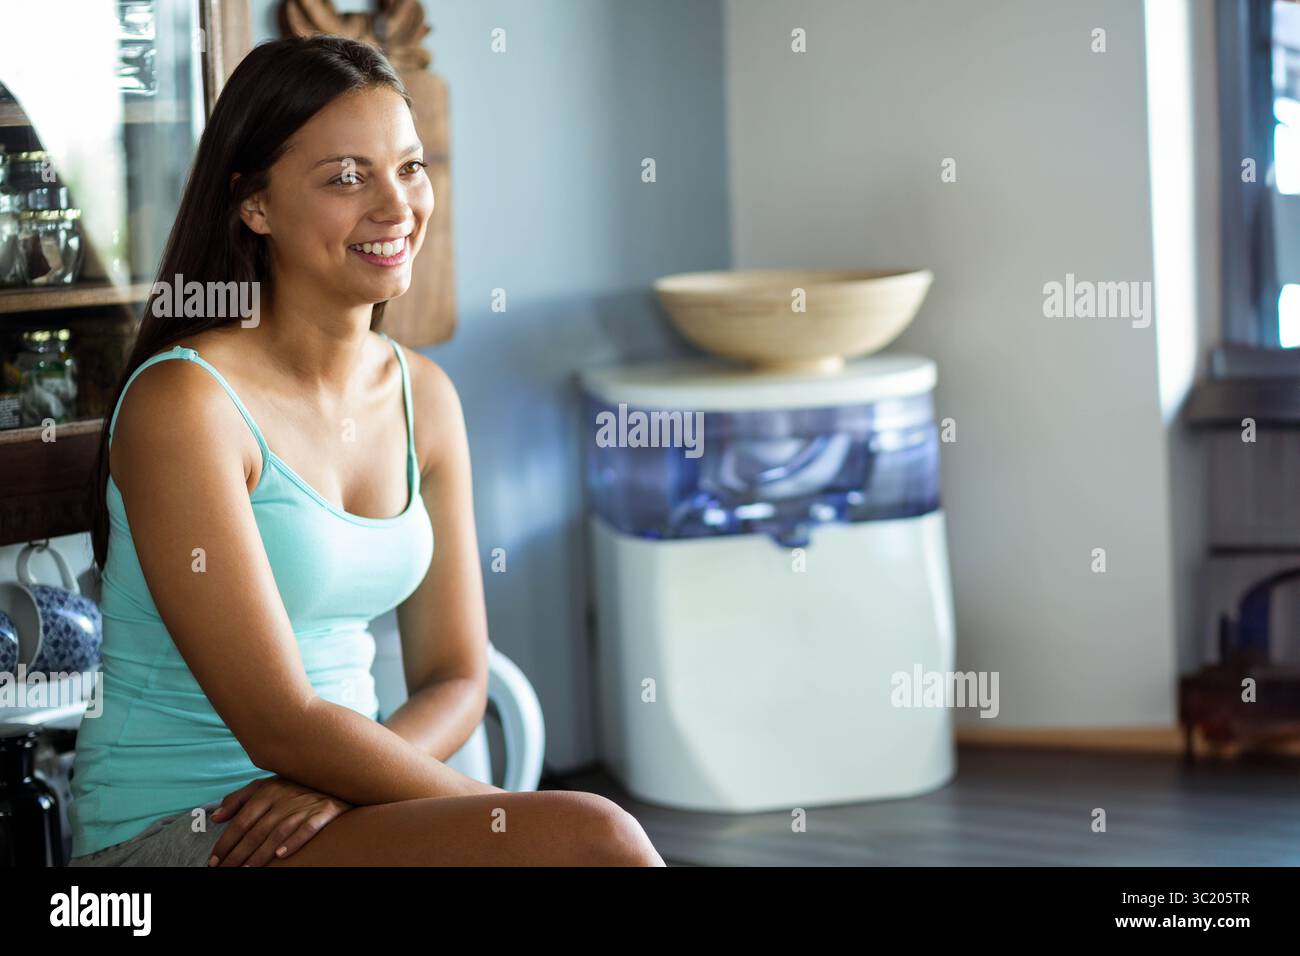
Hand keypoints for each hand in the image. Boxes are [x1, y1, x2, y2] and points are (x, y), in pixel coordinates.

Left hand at [207, 775, 351, 866]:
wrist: (336, 776)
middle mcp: (284, 798)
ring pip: (278, 833)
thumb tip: (215, 818)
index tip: (214, 860)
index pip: (241, 821)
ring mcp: (304, 806)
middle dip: (238, 854)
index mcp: (268, 792)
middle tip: (225, 870)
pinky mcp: (324, 811)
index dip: (226, 842)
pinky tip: (281, 855)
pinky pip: (308, 829)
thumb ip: (239, 799)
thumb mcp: (265, 785)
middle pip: (256, 831)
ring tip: (246, 870)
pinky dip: (294, 842)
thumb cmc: (294, 785)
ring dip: (260, 854)